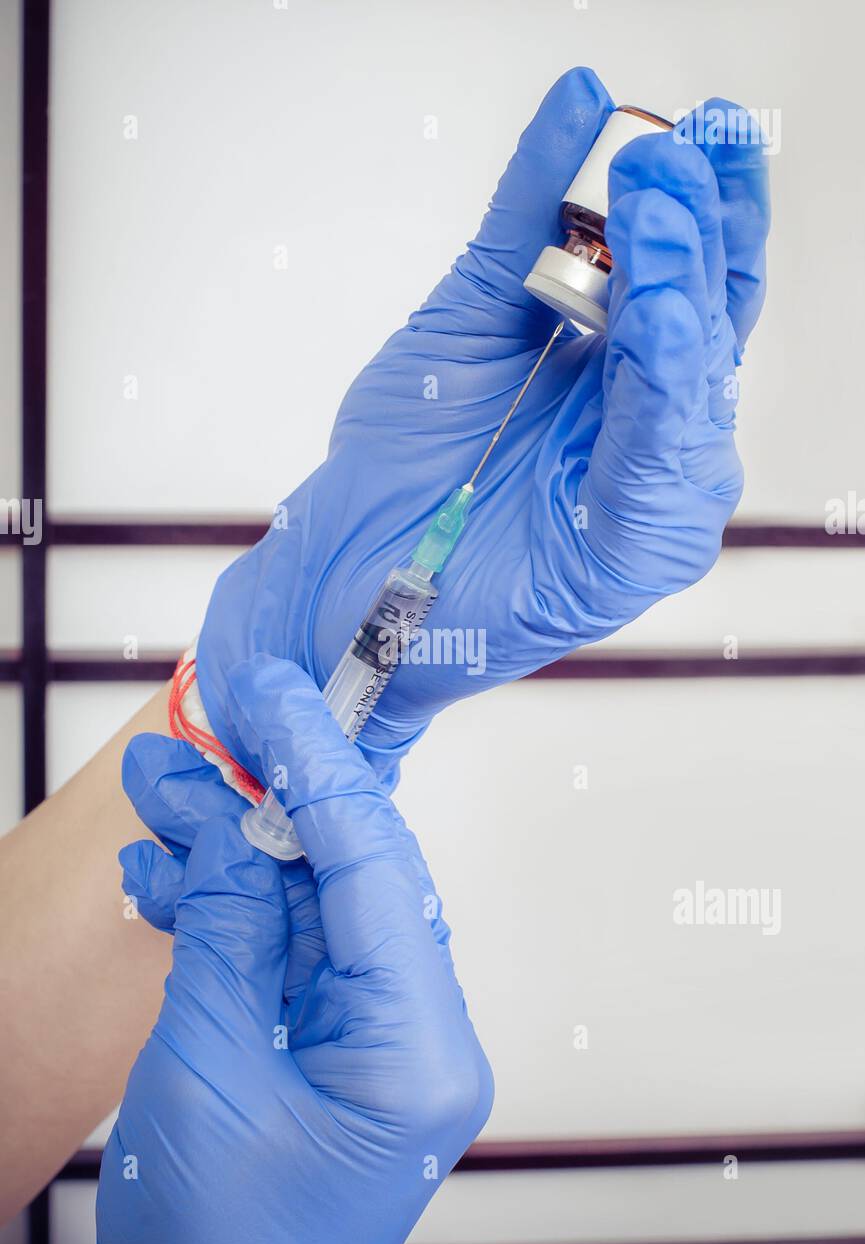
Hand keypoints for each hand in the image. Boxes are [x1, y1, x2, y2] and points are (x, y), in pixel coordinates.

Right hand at [97, 658, 492, 1243]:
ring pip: (307, 906)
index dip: (319, 767)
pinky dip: (226, 913)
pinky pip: (286, 955)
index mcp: (417, 1046)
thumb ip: (229, 935)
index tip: (276, 697)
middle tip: (196, 738)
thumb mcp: (210, 1070)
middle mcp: (414, 1036)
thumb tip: (232, 832)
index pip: (377, 865)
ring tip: (157, 792)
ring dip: (230, 851)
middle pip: (346, 876)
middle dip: (262, 802)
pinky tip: (166, 873)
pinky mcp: (331, 1051)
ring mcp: (374, 1044)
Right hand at [196, 69, 768, 789]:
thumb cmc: (461, 618)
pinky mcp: (484, 322)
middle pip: (689, 300)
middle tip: (676, 166)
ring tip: (655, 136)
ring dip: (644, 190)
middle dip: (691, 232)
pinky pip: (521, 239)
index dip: (687, 309)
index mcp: (667, 483)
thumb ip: (645, 468)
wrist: (341, 613)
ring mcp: (555, 357)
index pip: (701, 380)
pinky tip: (575, 109)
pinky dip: (543, 175)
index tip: (663, 250)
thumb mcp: (585, 562)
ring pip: (621, 256)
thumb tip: (676, 353)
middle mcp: (625, 409)